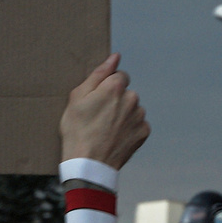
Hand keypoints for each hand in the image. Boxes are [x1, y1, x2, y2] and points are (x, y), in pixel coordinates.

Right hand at [60, 54, 148, 169]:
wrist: (89, 165)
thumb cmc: (78, 131)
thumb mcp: (77, 98)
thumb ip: (98, 74)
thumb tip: (115, 57)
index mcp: (115, 87)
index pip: (119, 75)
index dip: (106, 87)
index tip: (97, 101)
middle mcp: (132, 99)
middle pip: (126, 92)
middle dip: (116, 100)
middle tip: (99, 117)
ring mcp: (140, 116)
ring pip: (133, 108)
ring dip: (123, 114)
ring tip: (106, 129)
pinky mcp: (144, 132)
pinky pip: (137, 124)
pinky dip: (129, 128)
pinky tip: (115, 137)